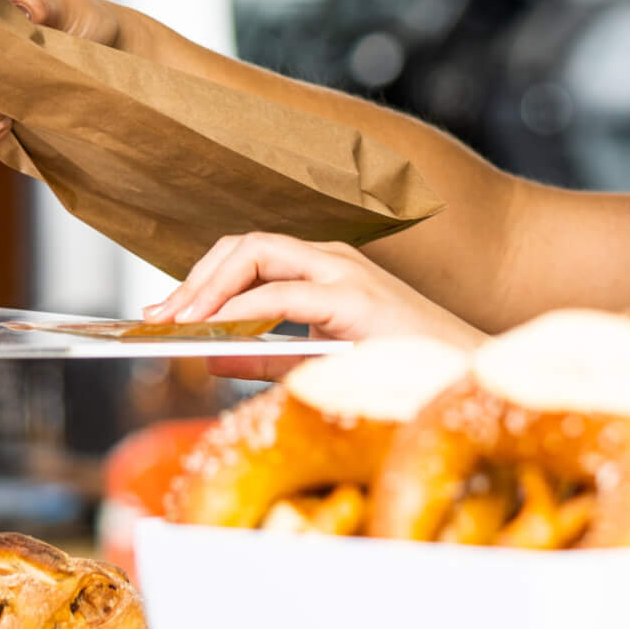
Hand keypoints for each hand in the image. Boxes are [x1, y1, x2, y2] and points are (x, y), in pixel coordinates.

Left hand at [149, 234, 488, 366]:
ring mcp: (345, 273)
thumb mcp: (318, 365)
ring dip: (208, 286)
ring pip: (255, 253)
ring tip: (179, 322)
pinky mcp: (355, 298)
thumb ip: (265, 357)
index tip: (165, 313)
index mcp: (326, 272)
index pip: (249, 257)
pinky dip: (240, 310)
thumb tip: (209, 354)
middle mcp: (333, 261)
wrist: (469, 383)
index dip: (201, 280)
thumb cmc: (408, 374)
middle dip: (194, 278)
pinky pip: (281, 294)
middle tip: (160, 317)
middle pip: (243, 245)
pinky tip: (218, 332)